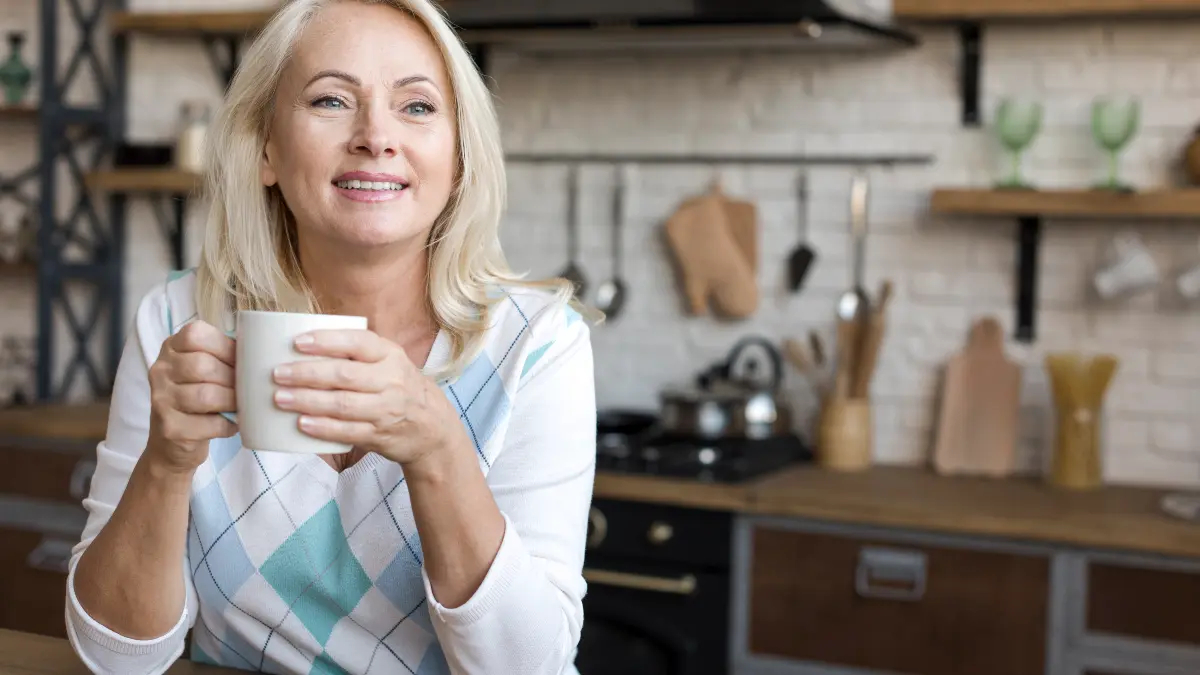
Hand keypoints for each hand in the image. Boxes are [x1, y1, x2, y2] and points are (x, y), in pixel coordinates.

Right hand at [146, 321, 237, 473]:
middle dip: (232, 378)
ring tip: (241, 404)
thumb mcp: (206, 368)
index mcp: (172, 348)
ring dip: (232, 401)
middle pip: (202, 365)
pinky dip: (228, 424)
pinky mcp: (170, 428)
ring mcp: (161, 400)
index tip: (241, 360)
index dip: (225, 347)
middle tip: (247, 387)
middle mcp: (160, 370)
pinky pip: (210, 423)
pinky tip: (231, 423)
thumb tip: (262, 352)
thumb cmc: (199, 395)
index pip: (196, 335)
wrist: (173, 441)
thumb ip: (225, 354)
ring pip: (206, 395)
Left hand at [271, 329, 464, 467]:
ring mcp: (386, 409)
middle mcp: (391, 380)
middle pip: (344, 375)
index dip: (327, 341)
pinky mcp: (380, 435)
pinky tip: (301, 424)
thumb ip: (357, 352)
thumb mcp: (389, 362)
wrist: (433, 429)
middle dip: (307, 374)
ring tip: (280, 398)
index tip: (297, 342)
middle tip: (278, 373)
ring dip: (308, 401)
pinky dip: (323, 428)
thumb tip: (301, 343)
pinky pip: (347, 431)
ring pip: (343, 404)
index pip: (359, 342)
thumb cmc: (399, 388)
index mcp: (391, 355)